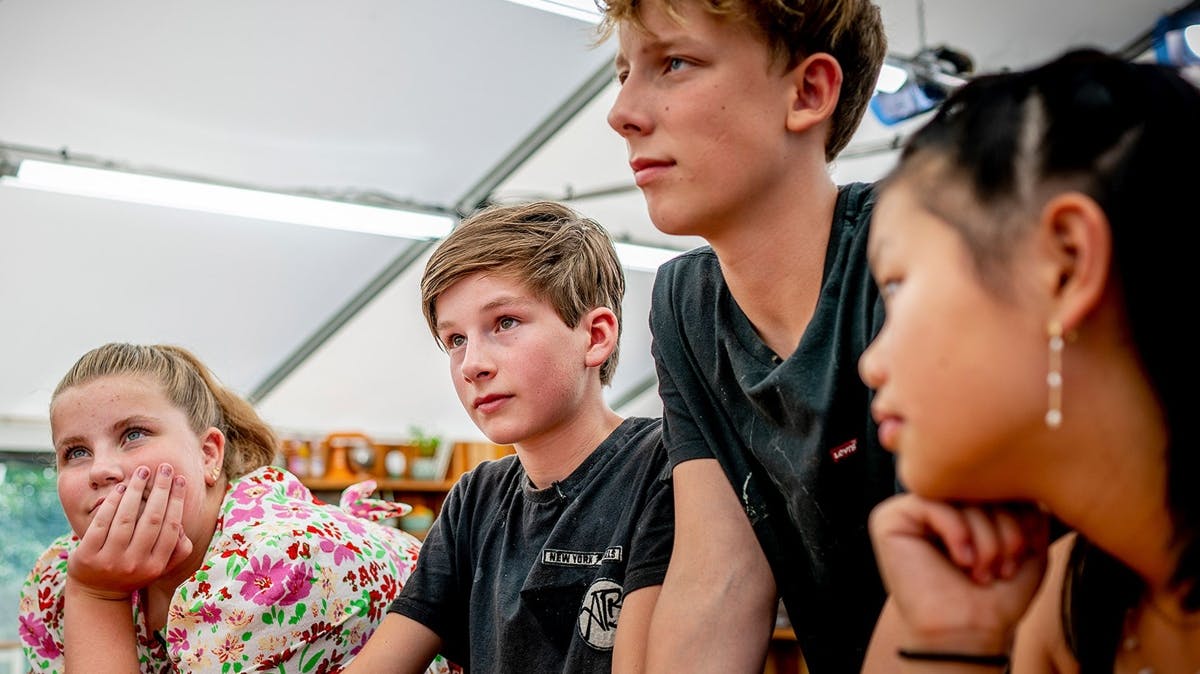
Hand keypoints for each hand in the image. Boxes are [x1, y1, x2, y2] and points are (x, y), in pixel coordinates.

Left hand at [67, 462, 192, 599]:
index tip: (179, 479)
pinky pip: (102, 523)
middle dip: (160, 490)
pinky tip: (121, 488)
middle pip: (152, 520)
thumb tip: (180, 524)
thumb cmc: (134, 571)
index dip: (176, 501)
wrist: (97, 593)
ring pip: (126, 519)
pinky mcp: (87, 556)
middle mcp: (135, 564)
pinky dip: (112, 503)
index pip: (171, 527)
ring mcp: (109, 561)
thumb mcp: (160, 566)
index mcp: (155, 565)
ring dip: (136, 491)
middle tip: (165, 468)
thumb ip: (178, 549)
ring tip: (143, 472)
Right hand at [868, 494, 1049, 651]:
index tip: (1029, 548)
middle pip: (979, 485)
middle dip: (1004, 525)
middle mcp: (937, 501)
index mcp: (965, 503)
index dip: (1020, 510)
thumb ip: (1027, 506)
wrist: (968, 632)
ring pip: (958, 495)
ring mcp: (912, 508)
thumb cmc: (994, 596)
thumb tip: (1031, 477)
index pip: (996, 481)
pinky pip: (931, 504)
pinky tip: (962, 561)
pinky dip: (957, 532)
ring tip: (985, 569)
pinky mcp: (890, 519)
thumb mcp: (1026, 544)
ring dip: (985, 536)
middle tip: (1007, 563)